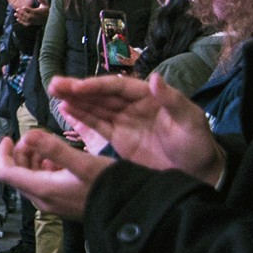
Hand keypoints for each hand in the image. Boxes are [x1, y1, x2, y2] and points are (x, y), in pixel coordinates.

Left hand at [0, 132, 114, 219]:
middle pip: (17, 176)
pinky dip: (42, 169)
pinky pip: (43, 185)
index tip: (8, 137)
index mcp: (43, 189)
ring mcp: (52, 204)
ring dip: (31, 160)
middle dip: (19, 154)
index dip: (4, 154)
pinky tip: (56, 160)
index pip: (8, 173)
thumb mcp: (81, 162)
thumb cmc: (105, 184)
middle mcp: (42, 200)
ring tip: (44, 145)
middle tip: (32, 137)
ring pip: (30, 179)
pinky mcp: (61, 203)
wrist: (125, 209)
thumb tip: (28, 135)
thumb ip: (53, 149)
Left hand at [16, 0, 48, 27]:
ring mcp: (35, 21)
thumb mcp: (46, 3)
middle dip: (22, 13)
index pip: (34, 11)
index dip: (28, 10)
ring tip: (15, 14)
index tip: (23, 7)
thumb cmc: (46, 9)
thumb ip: (42, 0)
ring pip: (27, 20)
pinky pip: (26, 24)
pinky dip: (22, 22)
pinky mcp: (33, 24)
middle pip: (29, 16)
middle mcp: (37, 18)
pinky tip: (17, 19)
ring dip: (20, 17)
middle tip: (17, 9)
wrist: (48, 18)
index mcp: (41, 12)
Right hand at [50, 72, 223, 183]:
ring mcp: (125, 123)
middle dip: (78, 90)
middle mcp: (134, 106)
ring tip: (53, 94)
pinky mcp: (120, 140)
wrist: (199, 174)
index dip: (96, 86)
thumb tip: (155, 78)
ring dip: (75, 101)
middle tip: (54, 85)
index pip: (117, 87)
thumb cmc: (198, 146)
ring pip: (95, 108)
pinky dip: (81, 119)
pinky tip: (65, 111)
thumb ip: (173, 101)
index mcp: (149, 97)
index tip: (76, 87)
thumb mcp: (191, 122)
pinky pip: (97, 126)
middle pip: (101, 95)